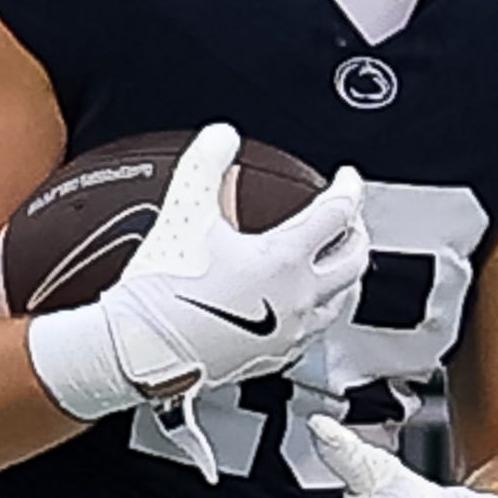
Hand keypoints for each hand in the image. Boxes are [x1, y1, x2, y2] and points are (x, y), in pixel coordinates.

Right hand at [41, 119, 373, 412]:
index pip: (337, 214)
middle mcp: (297, 298)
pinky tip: (300, 310)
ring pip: (341, 303)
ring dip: (345, 279)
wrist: (140, 350)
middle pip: (353, 262)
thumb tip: (221, 137)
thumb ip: (205, 165)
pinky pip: (312, 334)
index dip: (347, 188)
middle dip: (357, 234)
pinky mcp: (272, 359)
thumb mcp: (184, 212)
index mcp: (285, 259)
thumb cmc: (162, 291)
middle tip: (349, 220)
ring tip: (336, 266)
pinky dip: (318, 312)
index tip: (345, 179)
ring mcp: (289, 334)